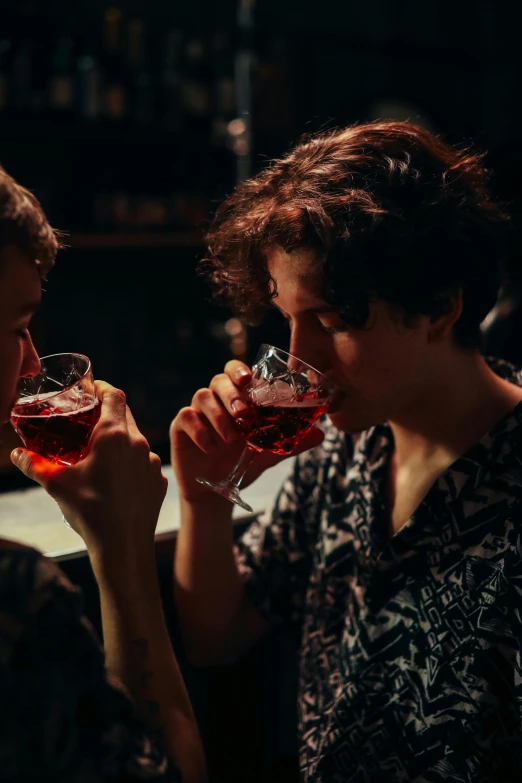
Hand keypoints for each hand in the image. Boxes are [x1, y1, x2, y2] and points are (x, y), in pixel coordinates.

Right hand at [11, 381, 167, 561]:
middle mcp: (139, 443)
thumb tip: (16, 455)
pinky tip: (116, 479)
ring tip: (99, 454)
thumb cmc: (90, 511)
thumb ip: (35, 465)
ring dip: (120, 441)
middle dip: (108, 414)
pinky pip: (144, 463)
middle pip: (125, 415)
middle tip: (88, 421)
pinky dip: (130, 464)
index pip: (115, 395)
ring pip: (135, 441)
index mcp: (115, 435)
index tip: (92, 390)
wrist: (122, 547)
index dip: (103, 388)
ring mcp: (152, 462)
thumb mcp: (56, 485)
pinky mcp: (159, 480)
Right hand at [170, 359, 324, 503]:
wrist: (215, 493)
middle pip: (219, 380)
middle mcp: (217, 401)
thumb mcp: (270, 454)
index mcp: (238, 400)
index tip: (249, 379)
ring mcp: (197, 412)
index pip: (237, 373)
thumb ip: (292, 442)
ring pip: (202, 396)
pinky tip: (211, 447)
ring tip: (231, 438)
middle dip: (231, 394)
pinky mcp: (181, 427)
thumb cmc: (242, 464)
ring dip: (218, 415)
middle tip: (243, 414)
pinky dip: (200, 430)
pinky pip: (186, 417)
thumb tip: (321, 434)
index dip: (240, 370)